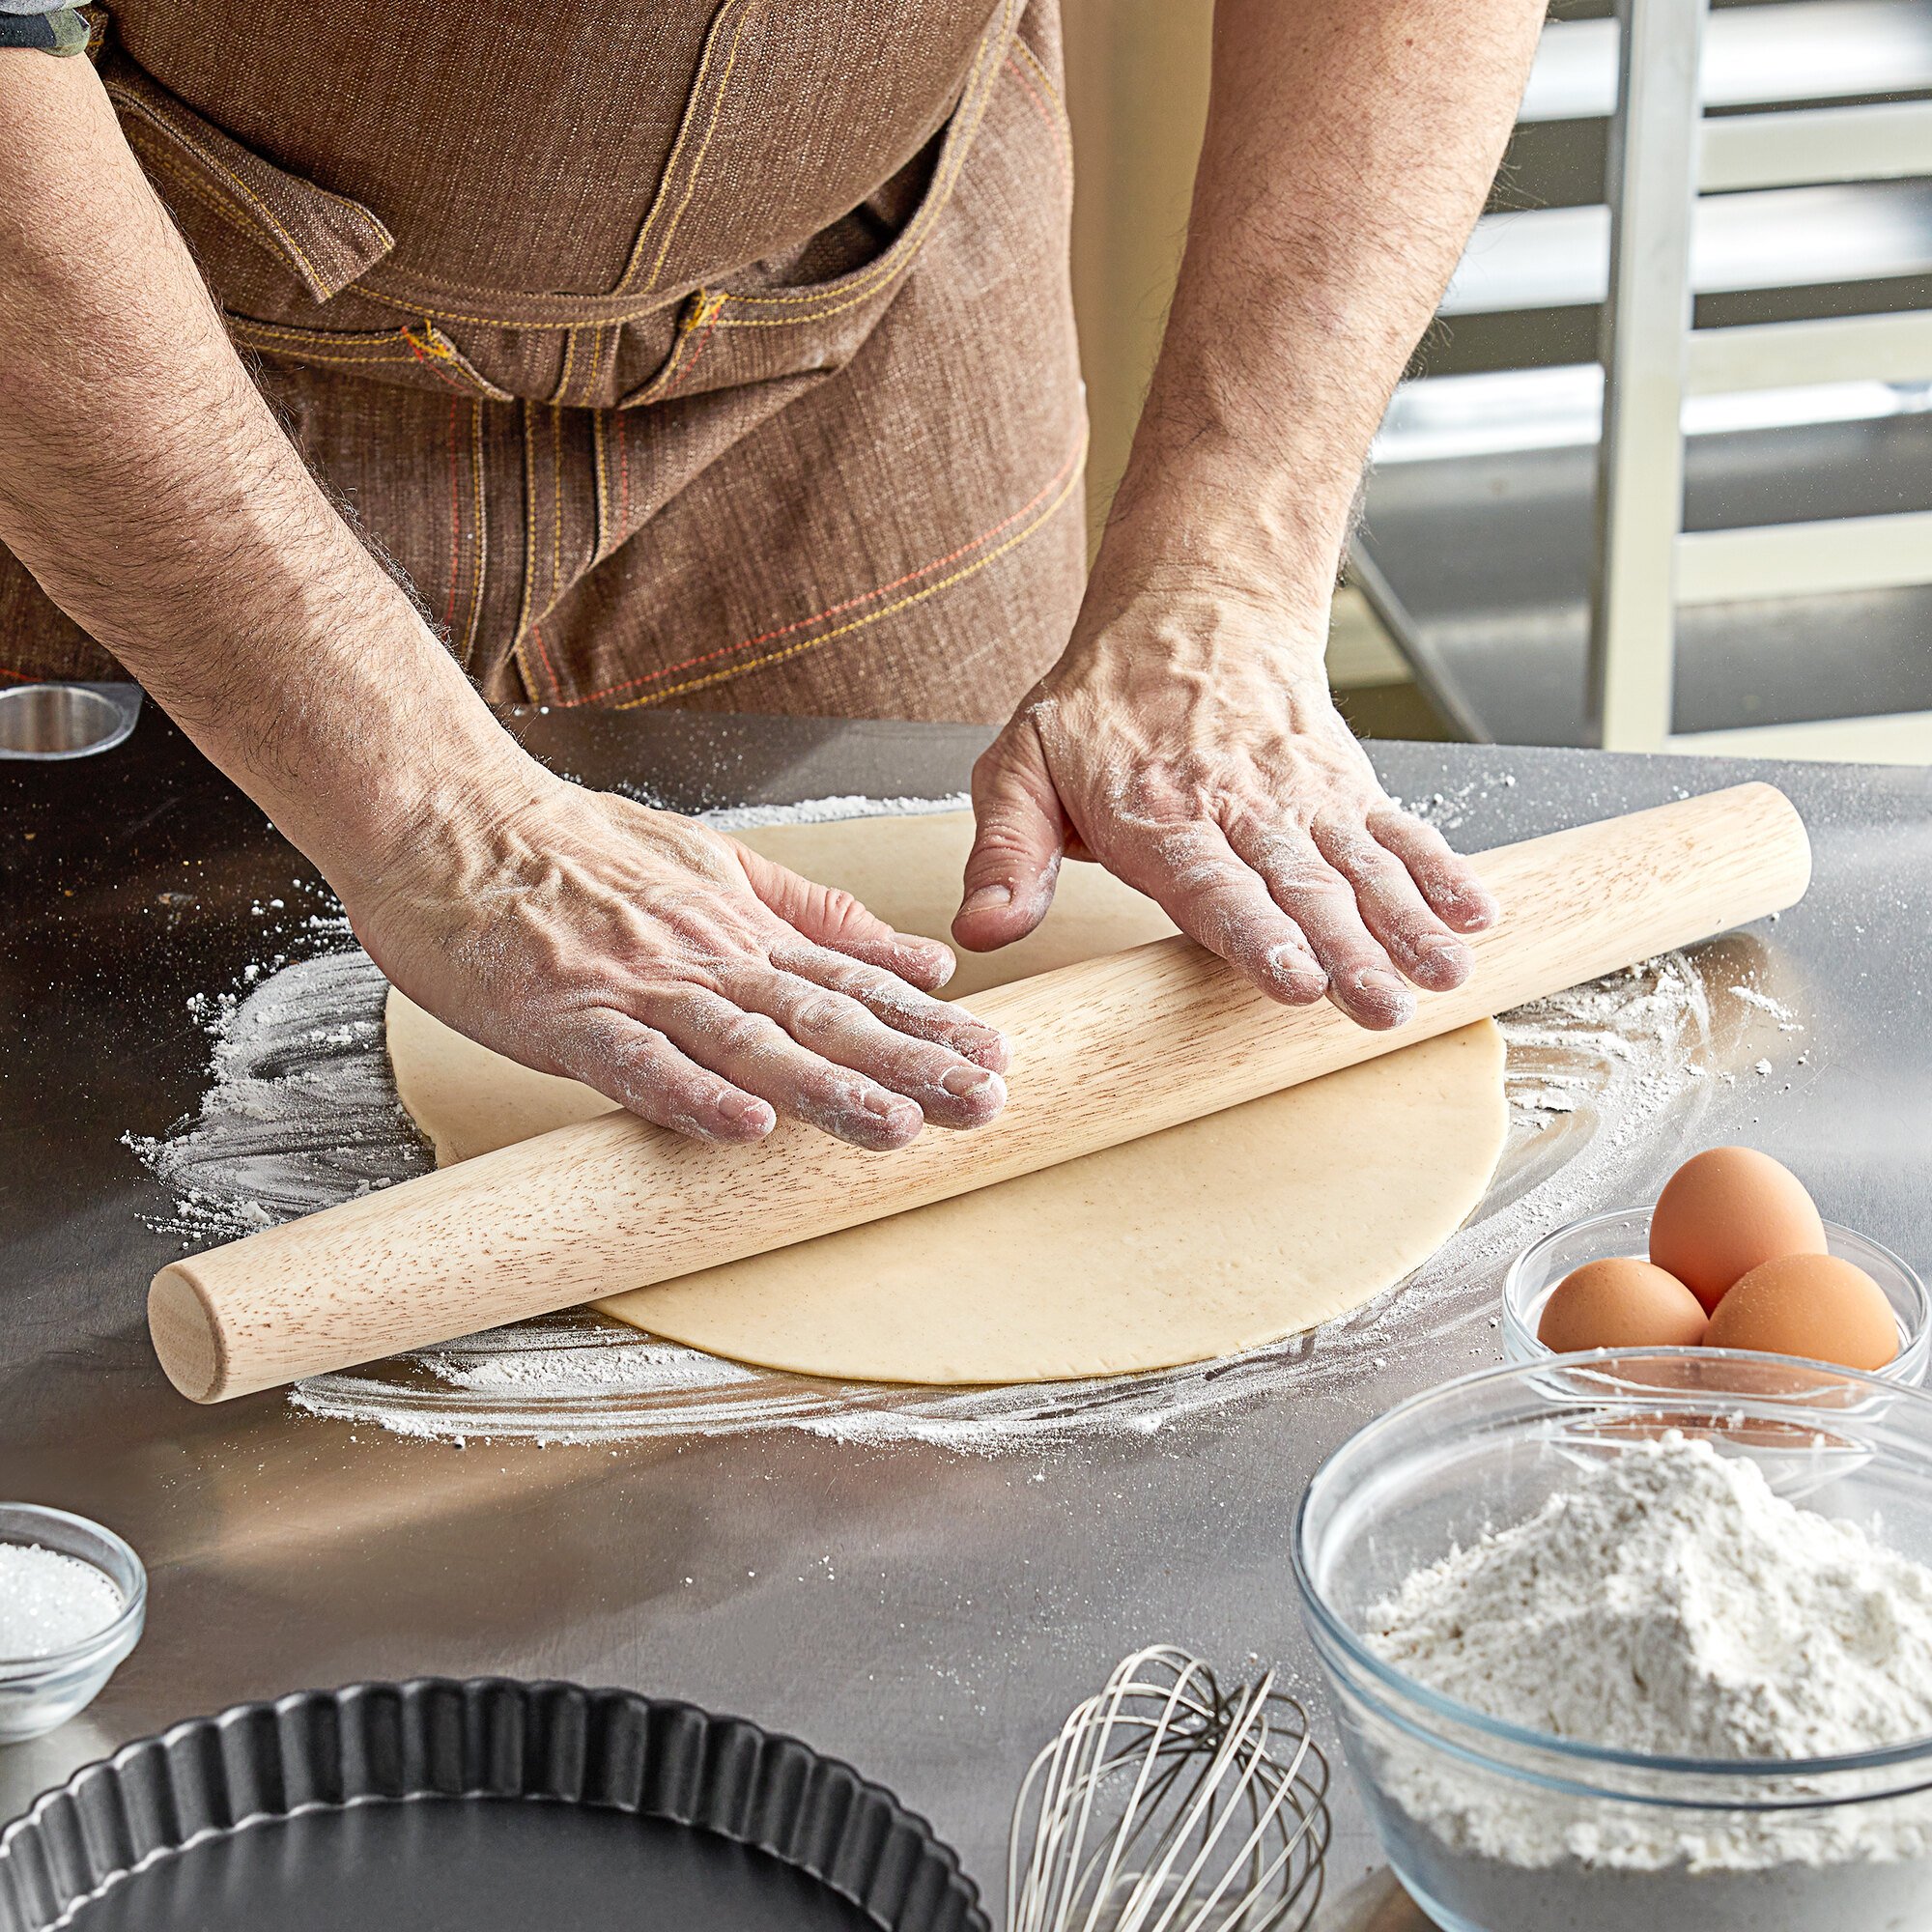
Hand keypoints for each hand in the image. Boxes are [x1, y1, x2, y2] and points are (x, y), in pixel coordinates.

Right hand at [347, 769, 1009, 1148]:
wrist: (451, 819)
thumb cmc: (575, 847)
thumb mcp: (717, 866)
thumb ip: (818, 916)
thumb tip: (921, 957)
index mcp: (743, 928)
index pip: (855, 983)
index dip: (928, 1024)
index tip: (997, 1057)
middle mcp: (706, 957)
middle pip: (822, 1016)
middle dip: (908, 1063)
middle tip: (982, 1102)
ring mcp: (638, 986)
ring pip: (747, 1041)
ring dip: (825, 1086)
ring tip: (896, 1127)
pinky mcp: (567, 1015)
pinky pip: (637, 1063)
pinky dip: (690, 1095)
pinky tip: (744, 1127)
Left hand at [953, 582, 1497, 1028]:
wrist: (1193, 608)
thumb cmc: (1096, 707)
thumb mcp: (1020, 765)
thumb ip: (1005, 854)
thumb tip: (981, 930)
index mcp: (1155, 816)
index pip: (1212, 887)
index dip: (1255, 935)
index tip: (1294, 979)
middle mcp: (1239, 809)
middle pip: (1300, 887)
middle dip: (1347, 952)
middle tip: (1381, 1007)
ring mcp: (1302, 799)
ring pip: (1360, 867)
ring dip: (1405, 925)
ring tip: (1444, 978)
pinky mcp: (1346, 789)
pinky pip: (1399, 831)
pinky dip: (1440, 871)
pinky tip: (1476, 916)